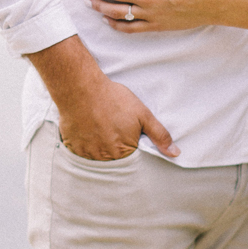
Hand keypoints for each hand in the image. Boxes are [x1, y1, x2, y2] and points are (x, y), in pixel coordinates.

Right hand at [25, 35, 178, 158]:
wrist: (82, 88)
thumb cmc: (114, 100)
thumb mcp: (143, 115)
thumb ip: (160, 135)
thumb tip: (175, 153)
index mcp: (123, 152)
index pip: (131, 160)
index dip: (130, 146)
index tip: (125, 134)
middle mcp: (105, 157)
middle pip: (114, 160)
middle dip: (114, 147)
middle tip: (111, 128)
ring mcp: (87, 153)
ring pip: (97, 157)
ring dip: (99, 147)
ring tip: (100, 128)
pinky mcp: (72, 147)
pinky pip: (81, 153)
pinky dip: (85, 144)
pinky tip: (87, 129)